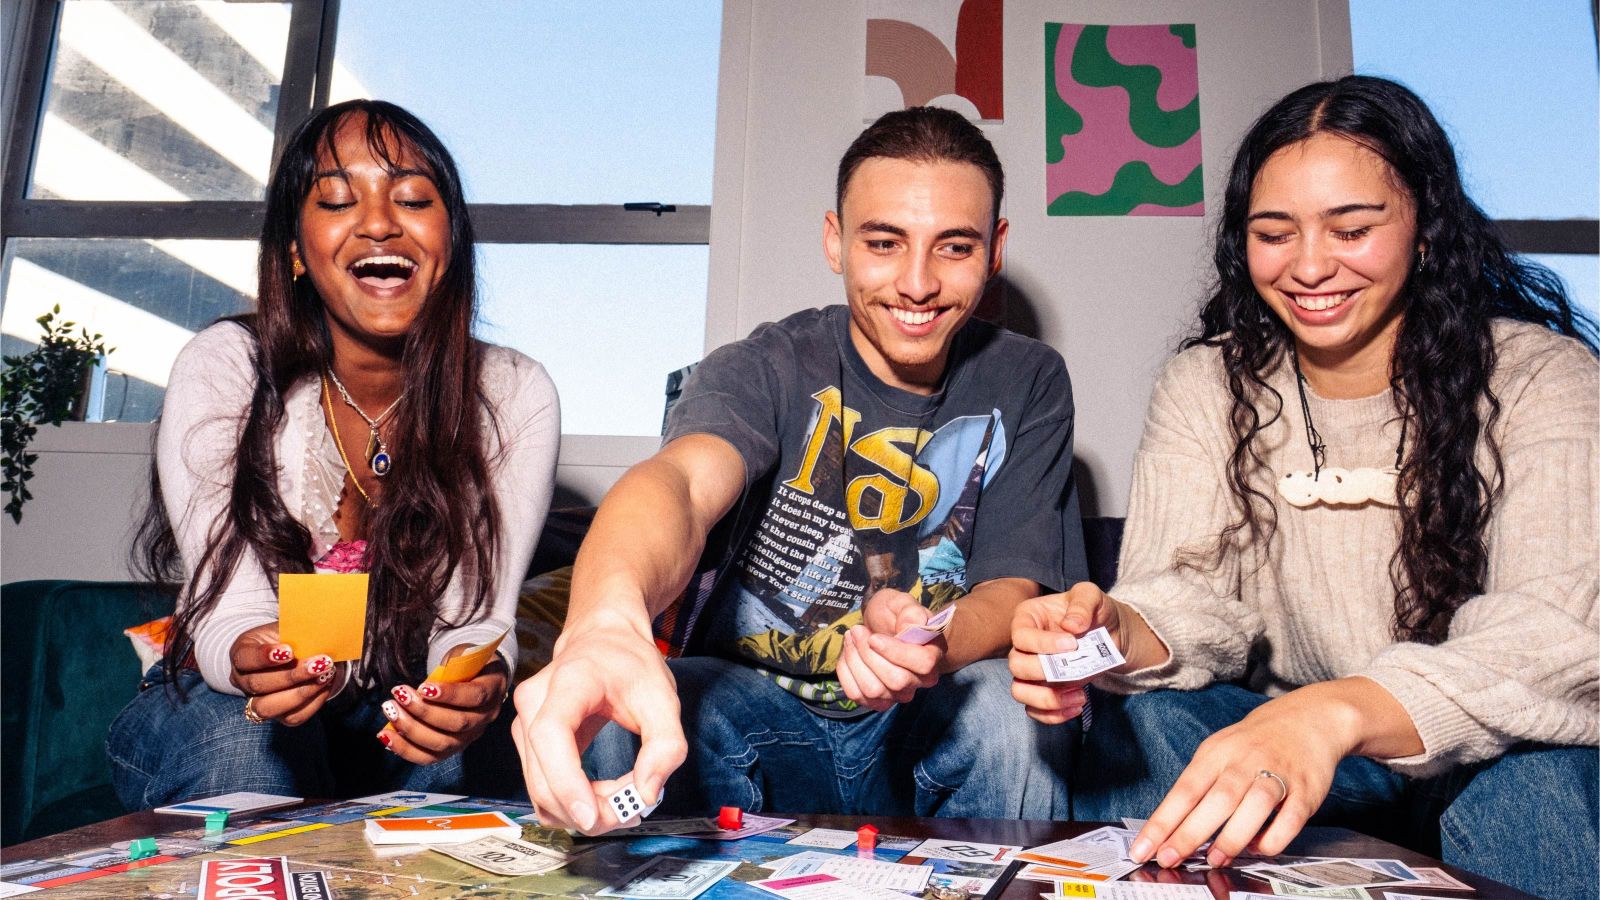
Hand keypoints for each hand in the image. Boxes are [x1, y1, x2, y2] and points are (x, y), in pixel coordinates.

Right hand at [228, 623, 335, 725]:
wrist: (301, 652)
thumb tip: (319, 632)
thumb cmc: (293, 636)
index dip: (264, 656)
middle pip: (258, 685)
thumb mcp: (291, 627)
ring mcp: (257, 700)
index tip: (289, 651)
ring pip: (269, 707)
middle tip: (319, 663)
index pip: (245, 658)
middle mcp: (243, 680)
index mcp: (242, 653)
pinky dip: (312, 703)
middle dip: (292, 675)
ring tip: (325, 676)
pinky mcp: (278, 714)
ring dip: (301, 693)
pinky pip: (292, 717)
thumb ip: (298, 630)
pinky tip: (325, 685)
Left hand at [377, 647, 509, 764]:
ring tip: (390, 710)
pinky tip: (385, 735)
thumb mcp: (464, 656)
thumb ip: (451, 666)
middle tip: (399, 695)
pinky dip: (404, 748)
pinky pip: (428, 757)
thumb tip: (426, 685)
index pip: (474, 696)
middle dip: (424, 711)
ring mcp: (469, 737)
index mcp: (493, 689)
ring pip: (442, 744)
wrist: (475, 679)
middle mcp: (485, 718)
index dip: (449, 694)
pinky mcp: (451, 749)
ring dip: (410, 729)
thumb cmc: (466, 665)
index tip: (423, 687)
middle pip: (457, 723)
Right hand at [511, 614, 686, 834]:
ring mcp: (524, 723)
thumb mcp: (664, 698)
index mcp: (569, 682)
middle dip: (585, 809)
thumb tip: (647, 793)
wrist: (604, 640)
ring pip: (540, 789)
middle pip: (542, 775)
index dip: (566, 781)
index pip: (551, 735)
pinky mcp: (527, 741)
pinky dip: (570, 802)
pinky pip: (541, 786)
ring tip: (621, 798)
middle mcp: (534, 702)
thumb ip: (666, 746)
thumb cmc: (631, 665)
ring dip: (580, 809)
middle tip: (629, 813)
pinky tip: (600, 794)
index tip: (592, 816)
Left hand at [836, 589, 942, 711]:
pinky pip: (856, 695)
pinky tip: (848, 654)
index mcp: (933, 653)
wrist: (879, 624)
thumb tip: (910, 627)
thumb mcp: (901, 602)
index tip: (874, 637)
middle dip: (869, 655)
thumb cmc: (892, 613)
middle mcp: (921, 680)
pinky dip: (846, 672)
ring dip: (855, 661)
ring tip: (851, 638)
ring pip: (873, 690)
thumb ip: (910, 611)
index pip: (923, 664)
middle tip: (856, 631)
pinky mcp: (877, 701)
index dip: (896, 652)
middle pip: (897, 681)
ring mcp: (899, 694)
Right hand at [1006, 582, 1134, 723]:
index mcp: (1028, 618)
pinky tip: (1077, 705)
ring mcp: (1032, 670)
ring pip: (1019, 691)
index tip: (1072, 644)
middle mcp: (1024, 645)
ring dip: (1047, 699)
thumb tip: (1071, 625)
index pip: (1021, 635)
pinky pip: (1034, 710)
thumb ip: (1083, 603)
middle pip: (1016, 665)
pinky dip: (1053, 714)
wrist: (1111, 634)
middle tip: (1074, 670)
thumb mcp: (1093, 596)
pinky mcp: (1042, 690)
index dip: (1043, 643)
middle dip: (1043, 672)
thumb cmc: (1096, 611)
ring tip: (1079, 696)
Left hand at [1128, 685, 1360, 867]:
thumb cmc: (1252, 744)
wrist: (1306, 720)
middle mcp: (1245, 762)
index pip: (1184, 790)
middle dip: (1189, 833)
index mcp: (1217, 754)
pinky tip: (1258, 848)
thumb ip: (1201, 790)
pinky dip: (1273, 837)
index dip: (1162, 822)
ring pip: (1253, 807)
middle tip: (1169, 859)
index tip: (1144, 848)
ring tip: (1214, 859)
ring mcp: (1277, 774)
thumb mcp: (1218, 754)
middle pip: (1215, 799)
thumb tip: (1177, 832)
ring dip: (1231, 837)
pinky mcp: (1305, 790)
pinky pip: (1290, 818)